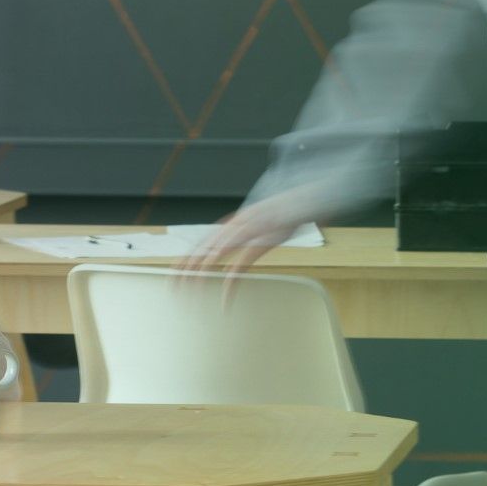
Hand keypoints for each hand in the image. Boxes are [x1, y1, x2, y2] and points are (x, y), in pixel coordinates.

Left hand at [178, 192, 323, 276]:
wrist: (311, 196)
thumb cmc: (289, 212)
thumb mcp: (263, 222)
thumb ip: (246, 234)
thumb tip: (234, 249)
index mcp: (236, 221)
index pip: (205, 240)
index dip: (189, 255)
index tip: (175, 270)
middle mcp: (238, 223)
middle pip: (206, 246)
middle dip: (188, 265)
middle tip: (175, 283)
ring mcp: (250, 230)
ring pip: (218, 251)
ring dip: (204, 269)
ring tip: (192, 285)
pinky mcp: (265, 239)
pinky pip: (244, 261)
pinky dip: (234, 278)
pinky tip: (225, 288)